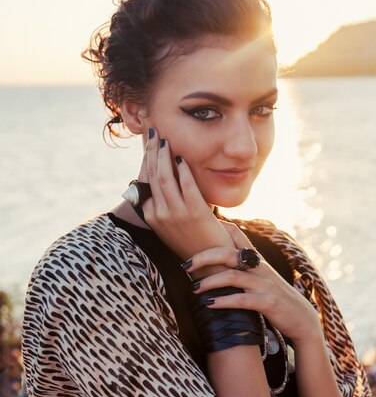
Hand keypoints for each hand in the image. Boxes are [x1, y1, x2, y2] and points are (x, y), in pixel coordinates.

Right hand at [136, 128, 232, 262]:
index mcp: (151, 217)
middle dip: (152, 152)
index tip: (148, 144)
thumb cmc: (193, 240)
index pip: (144, 181)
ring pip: (164, 179)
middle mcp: (159, 215)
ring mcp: (176, 215)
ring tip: (165, 141)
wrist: (211, 263)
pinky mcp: (194, 214)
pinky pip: (186, 186)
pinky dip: (183, 170)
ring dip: (164, 156)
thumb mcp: (171, 223)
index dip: (146, 160)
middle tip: (154, 133)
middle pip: (152, 177)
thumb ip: (165, 202)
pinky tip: (182, 158)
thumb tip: (164, 177)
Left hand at [187, 222, 321, 341]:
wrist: (302, 319)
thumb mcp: (261, 278)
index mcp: (256, 260)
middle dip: (204, 257)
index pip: (237, 235)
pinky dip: (223, 301)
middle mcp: (260, 268)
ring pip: (233, 276)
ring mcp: (265, 285)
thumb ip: (242, 267)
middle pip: (228, 253)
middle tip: (185, 265)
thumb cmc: (275, 298)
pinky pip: (242, 300)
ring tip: (194, 289)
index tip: (197, 226)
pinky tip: (209, 305)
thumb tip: (216, 261)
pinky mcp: (268, 303)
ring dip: (209, 282)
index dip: (218, 227)